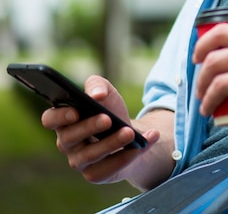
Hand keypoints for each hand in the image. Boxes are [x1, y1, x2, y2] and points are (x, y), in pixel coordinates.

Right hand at [41, 75, 160, 184]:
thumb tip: (97, 95)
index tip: (76, 111)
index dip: (60, 116)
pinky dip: (130, 154)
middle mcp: (67, 143)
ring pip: (91, 155)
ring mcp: (79, 161)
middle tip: (108, 119)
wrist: (130, 133)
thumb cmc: (111, 110)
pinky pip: (109, 168)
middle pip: (70, 137)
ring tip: (130, 133)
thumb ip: (98, 85)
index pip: (50, 119)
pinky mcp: (96, 174)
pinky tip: (145, 141)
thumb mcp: (106, 92)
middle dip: (90, 127)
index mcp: (64, 120)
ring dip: (113, 142)